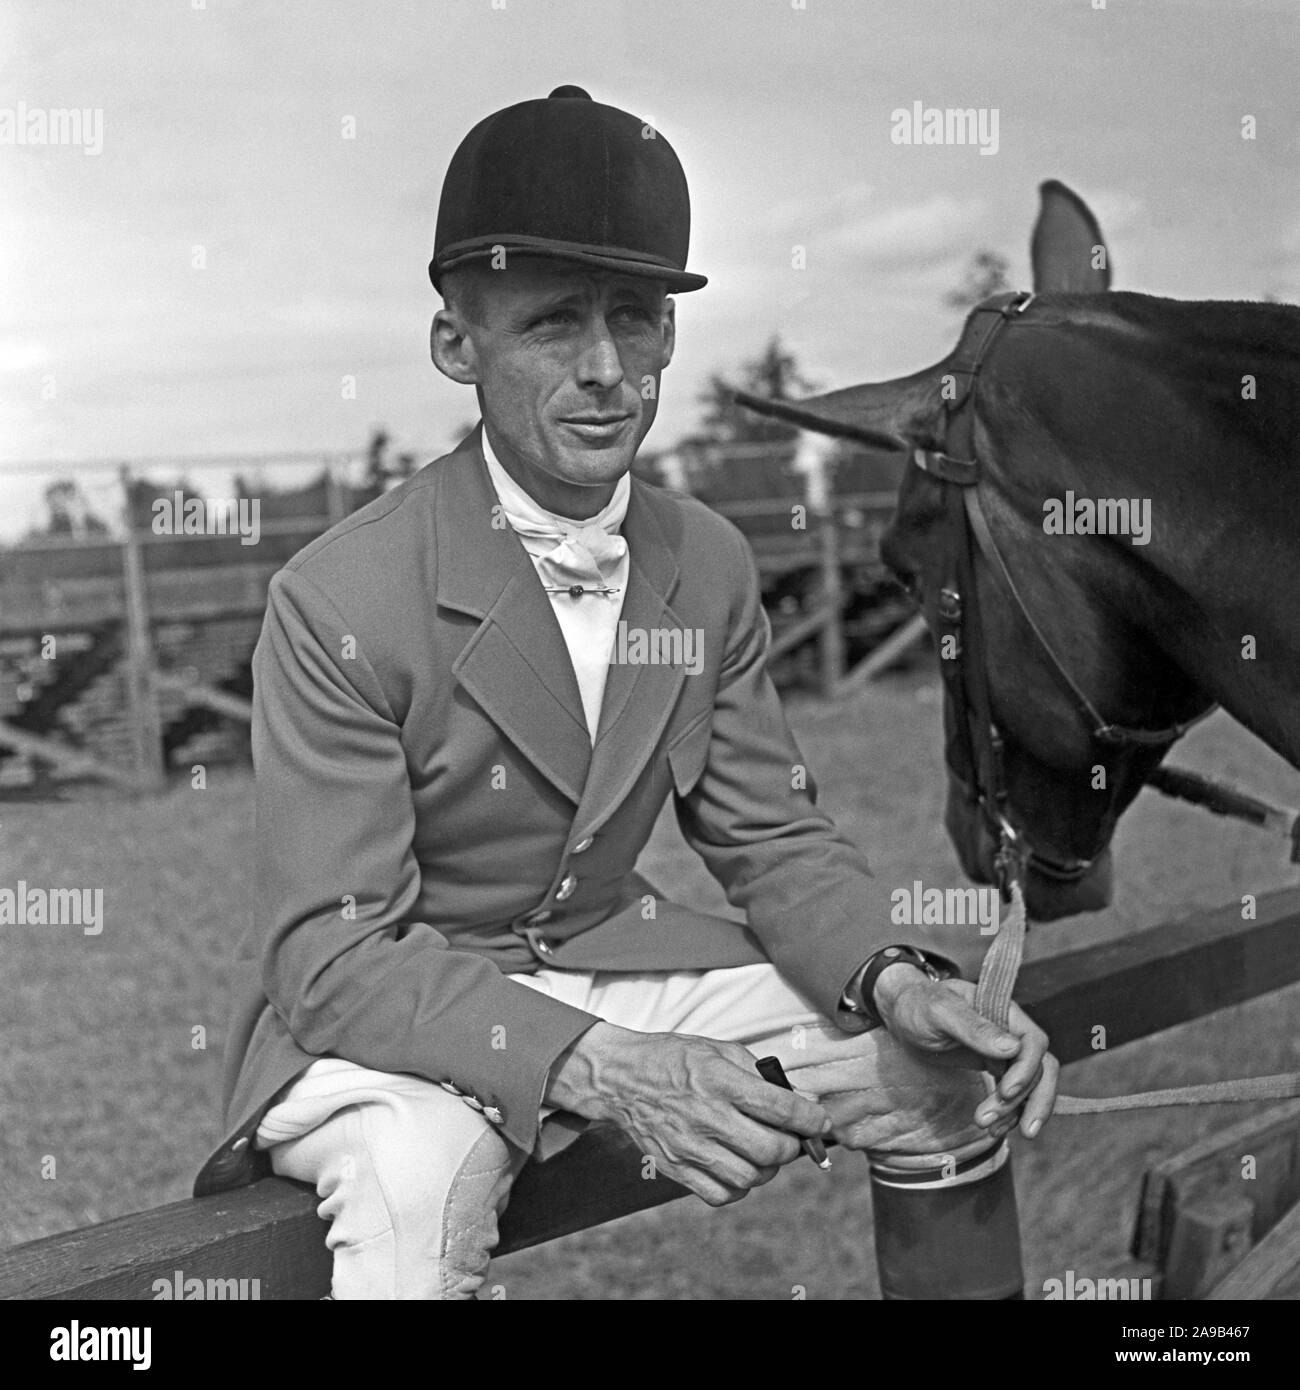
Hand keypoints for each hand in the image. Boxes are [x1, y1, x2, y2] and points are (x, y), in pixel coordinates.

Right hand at [545, 1022, 830, 1206]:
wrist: (621, 1078)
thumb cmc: (674, 1059)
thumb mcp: (718, 1049)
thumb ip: (756, 1073)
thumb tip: (794, 1099)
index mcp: (720, 1080)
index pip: (781, 1108)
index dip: (810, 1119)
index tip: (819, 1121)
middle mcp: (706, 1115)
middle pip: (771, 1151)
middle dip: (792, 1147)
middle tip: (791, 1138)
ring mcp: (690, 1146)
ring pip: (750, 1178)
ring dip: (767, 1169)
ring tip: (763, 1152)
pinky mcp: (676, 1168)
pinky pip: (720, 1195)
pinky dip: (739, 1187)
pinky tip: (738, 1167)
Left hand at [872, 965, 1057, 1139]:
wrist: (902, 1015)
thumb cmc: (919, 1005)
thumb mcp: (939, 1011)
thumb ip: (973, 1027)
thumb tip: (1013, 1047)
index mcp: (1004, 1011)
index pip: (1034, 1042)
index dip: (1027, 1070)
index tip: (1006, 1092)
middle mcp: (1011, 1031)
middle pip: (1040, 1069)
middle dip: (1028, 1100)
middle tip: (1000, 1124)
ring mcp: (1005, 1051)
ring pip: (1030, 1085)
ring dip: (1017, 1111)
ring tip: (990, 1129)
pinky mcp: (996, 1067)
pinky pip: (1015, 1094)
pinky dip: (1010, 1113)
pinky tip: (995, 1128)